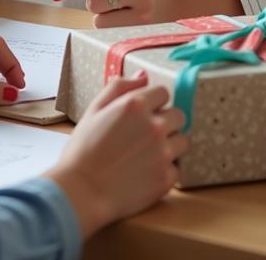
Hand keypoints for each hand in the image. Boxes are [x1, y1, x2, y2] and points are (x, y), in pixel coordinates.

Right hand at [46, 71, 188, 236]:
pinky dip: (166, 169)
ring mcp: (163, 153)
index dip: (154, 101)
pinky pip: (177, 168)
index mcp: (135, 105)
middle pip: (179, 115)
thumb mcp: (94, 109)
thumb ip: (119, 87)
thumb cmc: (83, 149)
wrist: (82, 190)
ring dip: (170, 144)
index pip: (163, 92)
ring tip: (148, 153)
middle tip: (146, 133)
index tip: (144, 112)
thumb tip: (143, 76)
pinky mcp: (167, 178)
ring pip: (183, 141)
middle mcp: (154, 126)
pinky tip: (147, 170)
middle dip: (166, 120)